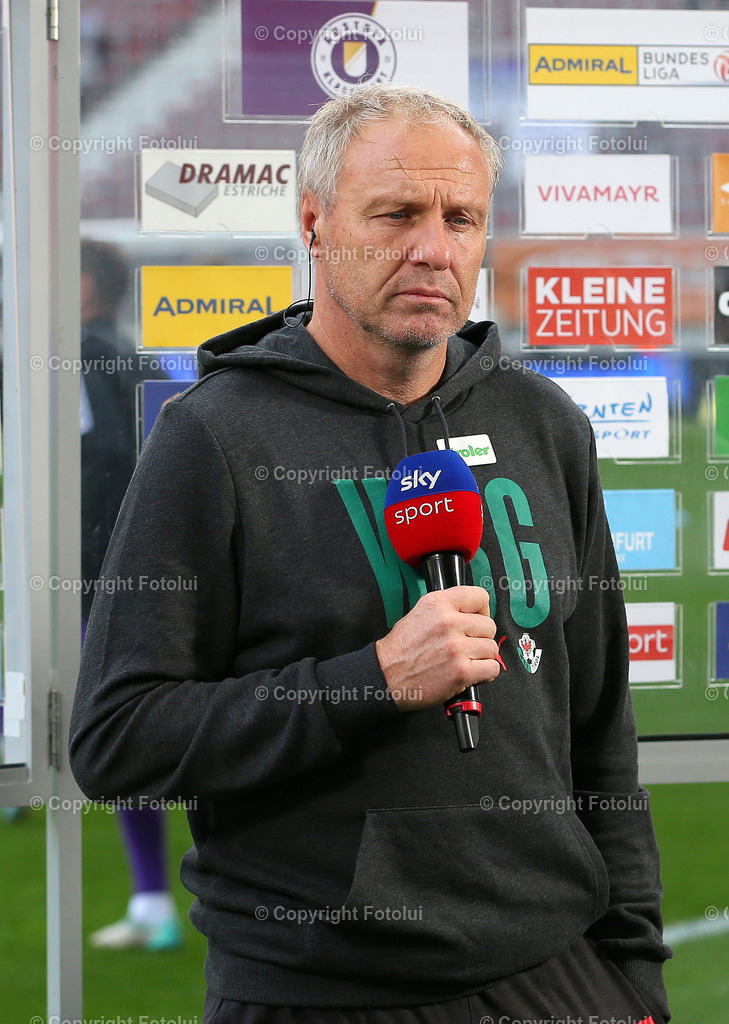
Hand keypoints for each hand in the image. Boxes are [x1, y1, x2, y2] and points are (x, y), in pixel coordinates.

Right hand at [375, 586, 499, 709]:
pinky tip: (470, 674)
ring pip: (491, 648)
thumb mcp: (419, 613)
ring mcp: (455, 647)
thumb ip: (447, 609)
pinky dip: (484, 675)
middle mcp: (448, 622)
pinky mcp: (461, 671)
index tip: (477, 620)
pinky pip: (492, 669)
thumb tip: (473, 614)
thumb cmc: (400, 650)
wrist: (386, 676)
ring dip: (482, 658)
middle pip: (489, 626)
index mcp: (437, 604)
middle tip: (467, 646)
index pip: (479, 597)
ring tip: (465, 661)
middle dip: (481, 638)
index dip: (482, 611)